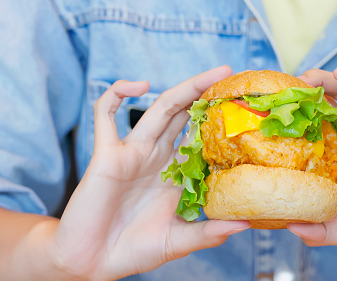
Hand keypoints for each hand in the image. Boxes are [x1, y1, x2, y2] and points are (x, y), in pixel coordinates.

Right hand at [47, 66, 249, 279]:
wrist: (90, 262)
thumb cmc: (133, 251)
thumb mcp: (179, 241)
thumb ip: (209, 232)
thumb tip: (245, 224)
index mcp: (175, 175)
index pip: (200, 138)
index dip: (218, 122)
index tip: (242, 108)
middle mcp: (156, 157)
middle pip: (184, 116)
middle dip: (205, 94)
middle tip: (230, 75)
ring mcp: (132, 152)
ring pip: (159, 109)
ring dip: (183, 88)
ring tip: (212, 74)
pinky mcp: (105, 154)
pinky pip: (105, 115)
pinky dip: (117, 94)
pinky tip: (139, 85)